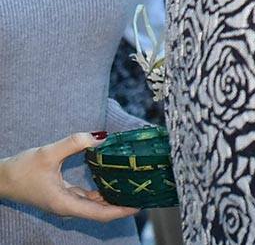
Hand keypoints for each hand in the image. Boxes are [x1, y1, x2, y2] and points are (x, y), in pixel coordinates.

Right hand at [0, 133, 137, 221]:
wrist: (0, 178)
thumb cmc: (21, 170)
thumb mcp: (48, 153)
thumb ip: (75, 143)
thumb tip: (101, 136)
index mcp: (65, 204)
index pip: (100, 214)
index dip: (121, 211)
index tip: (140, 205)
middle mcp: (68, 207)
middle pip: (101, 211)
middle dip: (122, 204)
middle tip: (144, 193)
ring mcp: (65, 203)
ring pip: (95, 205)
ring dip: (113, 199)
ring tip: (134, 187)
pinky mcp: (63, 196)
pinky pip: (87, 198)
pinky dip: (101, 193)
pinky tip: (113, 181)